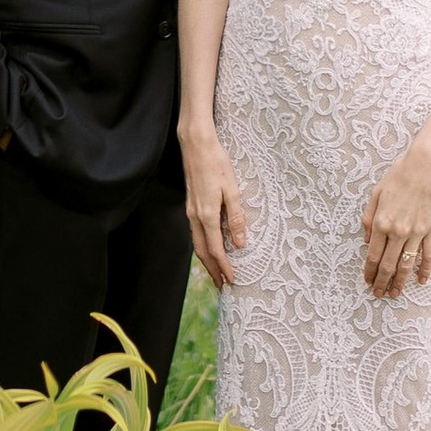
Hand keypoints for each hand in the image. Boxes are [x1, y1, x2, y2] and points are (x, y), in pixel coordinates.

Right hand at [184, 134, 250, 291]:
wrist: (196, 145)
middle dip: (212, 269)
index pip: (215, 250)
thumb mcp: (232, 189)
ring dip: (206, 259)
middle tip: (221, 285)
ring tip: (215, 271)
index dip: (223, 267)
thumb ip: (235, 218)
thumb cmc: (217, 163)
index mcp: (207, 215)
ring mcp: (191, 210)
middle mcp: (195, 216)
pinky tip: (208, 246)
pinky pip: (195, 232)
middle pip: (202, 251)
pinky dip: (202, 245)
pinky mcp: (190, 204)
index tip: (232, 281)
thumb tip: (239, 243)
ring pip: (196, 242)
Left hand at [362, 143, 430, 298]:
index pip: (373, 255)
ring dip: (400, 282)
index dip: (369, 271)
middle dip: (382, 282)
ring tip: (395, 293)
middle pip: (388, 264)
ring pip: (406, 264)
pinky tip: (421, 280)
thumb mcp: (376, 194)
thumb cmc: (399, 176)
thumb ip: (369, 218)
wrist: (426, 167)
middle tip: (378, 295)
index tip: (367, 281)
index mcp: (382, 223)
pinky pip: (428, 255)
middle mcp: (398, 231)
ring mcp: (416, 233)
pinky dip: (425, 270)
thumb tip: (367, 240)